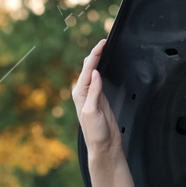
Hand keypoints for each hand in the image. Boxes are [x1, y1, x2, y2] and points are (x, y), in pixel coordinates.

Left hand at [72, 38, 121, 161]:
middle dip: (96, 53)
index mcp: (80, 93)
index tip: (102, 43)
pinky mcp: (101, 98)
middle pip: (90, 67)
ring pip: (94, 71)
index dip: (95, 54)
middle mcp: (84, 92)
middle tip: (104, 41)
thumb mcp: (92, 111)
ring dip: (98, 59)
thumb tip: (95, 73)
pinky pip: (100, 79)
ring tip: (103, 47)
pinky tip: (105, 63)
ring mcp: (93, 94)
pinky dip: (103, 68)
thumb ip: (94, 92)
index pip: (88, 69)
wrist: (104, 146)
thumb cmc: (96, 133)